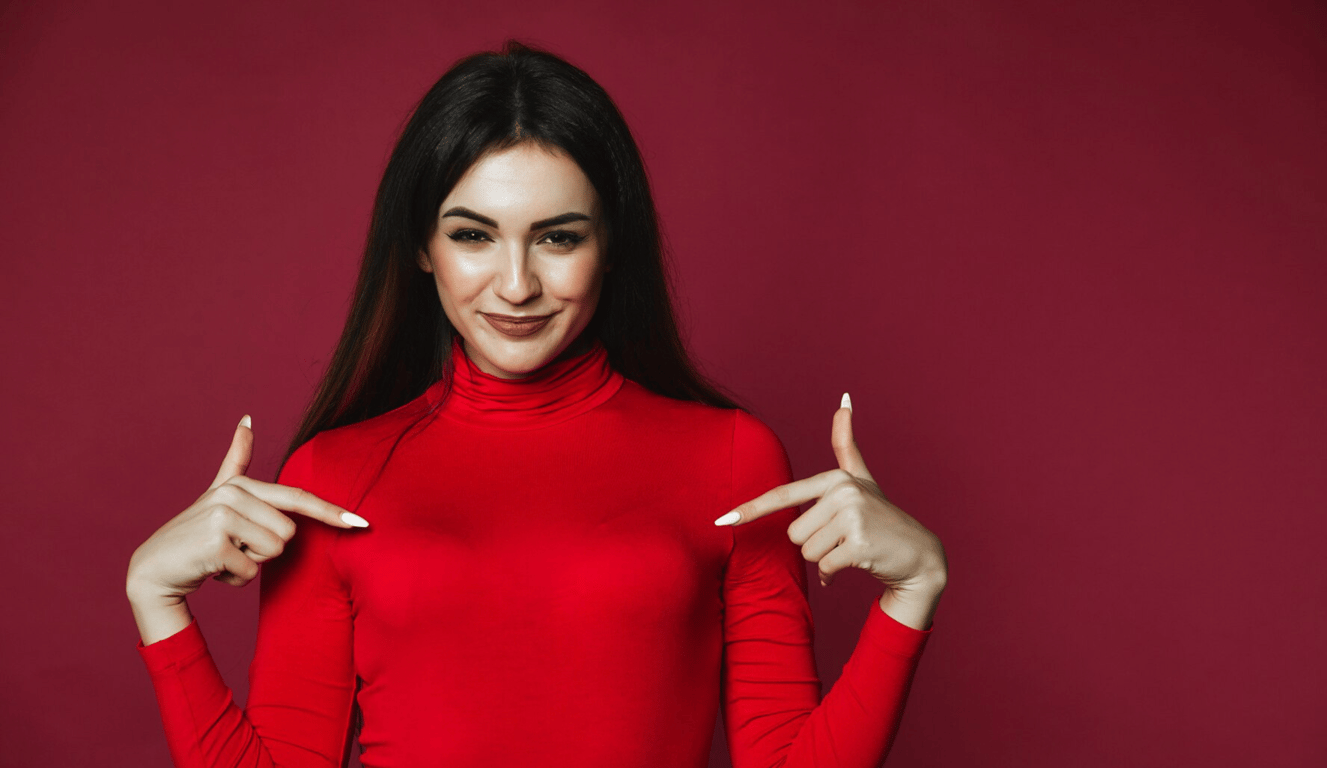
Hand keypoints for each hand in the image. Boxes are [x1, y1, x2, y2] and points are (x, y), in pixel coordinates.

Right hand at [126, 415, 368, 610]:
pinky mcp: (215, 543)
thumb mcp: (219, 494)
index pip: (297, 498)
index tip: (362, 523)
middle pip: (288, 534)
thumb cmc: (196, 535)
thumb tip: (248, 418)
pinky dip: (236, 579)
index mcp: (241, 485)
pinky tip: (213, 569)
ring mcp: (221, 516)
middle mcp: (232, 494)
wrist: (153, 570)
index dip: (331, 512)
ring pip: (273, 552)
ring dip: (251, 564)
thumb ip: (236, 460)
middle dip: (266, 550)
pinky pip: (252, 571)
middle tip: (234, 547)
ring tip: (223, 556)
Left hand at [715, 394, 946, 629]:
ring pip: (807, 552)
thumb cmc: (882, 517)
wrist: (919, 555)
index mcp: (835, 478)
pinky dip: (835, 573)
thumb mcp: (862, 478)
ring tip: (851, 548)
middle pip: (794, 533)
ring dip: (825, 559)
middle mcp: (843, 492)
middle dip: (814, 544)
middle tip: (843, 538)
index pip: (783, 496)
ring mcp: (853, 516)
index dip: (750, 509)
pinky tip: (856, 563)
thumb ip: (846, 444)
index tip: (722, 520)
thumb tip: (843, 399)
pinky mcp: (859, 544)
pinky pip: (824, 567)